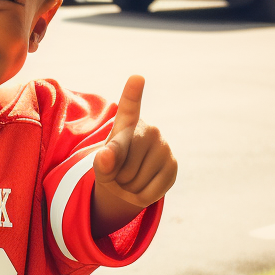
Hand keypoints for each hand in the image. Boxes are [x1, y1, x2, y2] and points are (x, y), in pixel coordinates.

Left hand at [93, 75, 176, 211]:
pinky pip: (148, 192)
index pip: (129, 106)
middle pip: (123, 165)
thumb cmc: (112, 166)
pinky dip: (140, 197)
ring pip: (135, 181)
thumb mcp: (101, 164)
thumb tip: (105, 158)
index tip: (136, 78)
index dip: (132, 93)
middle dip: (117, 176)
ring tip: (132, 177)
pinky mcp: (173, 166)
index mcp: (126, 123)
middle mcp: (149, 130)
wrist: (130, 182)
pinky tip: (144, 185)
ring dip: (128, 188)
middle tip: (122, 171)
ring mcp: (164, 147)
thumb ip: (101, 161)